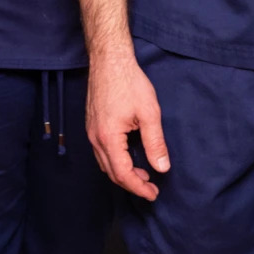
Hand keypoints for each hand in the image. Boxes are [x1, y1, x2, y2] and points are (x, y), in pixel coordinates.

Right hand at [86, 52, 168, 199]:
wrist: (109, 60)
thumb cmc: (129, 82)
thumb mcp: (149, 113)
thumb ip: (155, 143)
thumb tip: (162, 167)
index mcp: (108, 138)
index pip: (122, 174)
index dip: (138, 187)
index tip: (153, 193)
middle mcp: (95, 138)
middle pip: (111, 173)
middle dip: (131, 184)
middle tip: (151, 188)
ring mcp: (90, 132)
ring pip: (104, 163)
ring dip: (123, 173)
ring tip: (143, 175)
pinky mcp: (91, 125)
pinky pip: (101, 152)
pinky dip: (115, 161)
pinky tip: (128, 157)